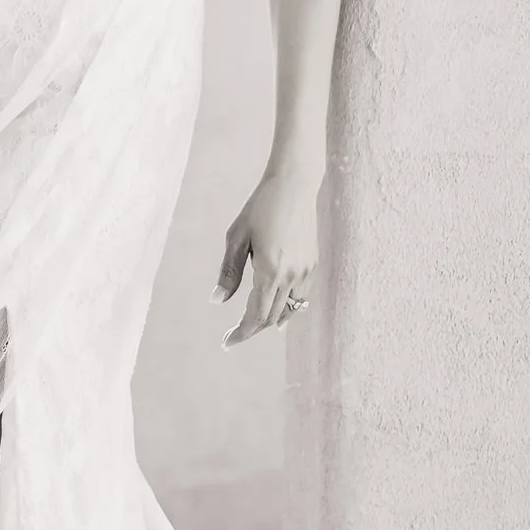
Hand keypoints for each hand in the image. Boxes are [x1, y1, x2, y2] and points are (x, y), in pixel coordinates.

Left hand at [218, 172, 319, 343]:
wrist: (294, 186)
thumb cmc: (259, 207)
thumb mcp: (236, 237)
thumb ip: (229, 272)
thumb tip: (217, 301)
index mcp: (270, 270)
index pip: (256, 315)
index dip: (241, 333)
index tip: (227, 343)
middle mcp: (291, 275)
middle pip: (271, 317)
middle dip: (252, 329)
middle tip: (233, 335)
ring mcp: (305, 271)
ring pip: (288, 310)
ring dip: (270, 320)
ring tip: (252, 324)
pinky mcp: (312, 264)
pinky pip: (300, 298)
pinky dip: (287, 309)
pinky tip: (277, 310)